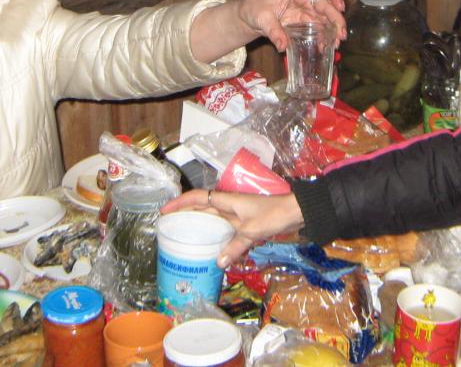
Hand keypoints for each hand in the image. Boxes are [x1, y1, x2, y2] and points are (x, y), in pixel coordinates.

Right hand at [161, 190, 303, 267]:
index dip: (180, 203)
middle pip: (202, 208)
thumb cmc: (273, 214)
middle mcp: (229, 206)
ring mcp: (237, 214)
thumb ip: (235, 246)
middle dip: (185, 214)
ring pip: (213, 219)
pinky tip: (213, 249)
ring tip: (185, 238)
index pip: (198, 198)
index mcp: (228, 201)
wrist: (296, 213)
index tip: (164, 210)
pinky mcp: (245, 223)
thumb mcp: (252, 231)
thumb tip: (218, 262)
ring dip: (200, 226)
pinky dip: (217, 238)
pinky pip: (225, 230)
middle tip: (169, 227)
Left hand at [237, 0, 346, 51]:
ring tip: (336, 43)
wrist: (247, 18)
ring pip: (325, 17)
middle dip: (336, 18)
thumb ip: (273, 31)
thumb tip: (283, 45)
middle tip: (341, 34)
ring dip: (332, 29)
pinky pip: (317, 28)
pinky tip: (324, 46)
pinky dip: (322, 36)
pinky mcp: (303, 22)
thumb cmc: (254, 9)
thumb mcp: (262, 18)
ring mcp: (305, 9)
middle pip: (326, 4)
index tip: (340, 6)